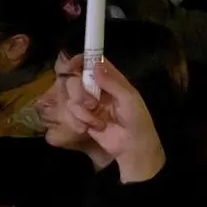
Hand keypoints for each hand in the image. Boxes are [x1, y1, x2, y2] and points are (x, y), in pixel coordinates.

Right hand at [65, 58, 164, 182]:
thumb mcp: (129, 99)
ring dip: (83, 112)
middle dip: (80, 93)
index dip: (82, 60)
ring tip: (98, 122)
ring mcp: (88, 104)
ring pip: (71, 98)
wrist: (132, 146)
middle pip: (75, 80)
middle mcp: (97, 89)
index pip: (94, 62)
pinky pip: (70, 114)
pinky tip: (91, 128)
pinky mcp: (82, 118)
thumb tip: (96, 64)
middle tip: (93, 104)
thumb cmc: (137, 120)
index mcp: (112, 80)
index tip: (74, 64)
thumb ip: (112, 82)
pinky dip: (80, 121)